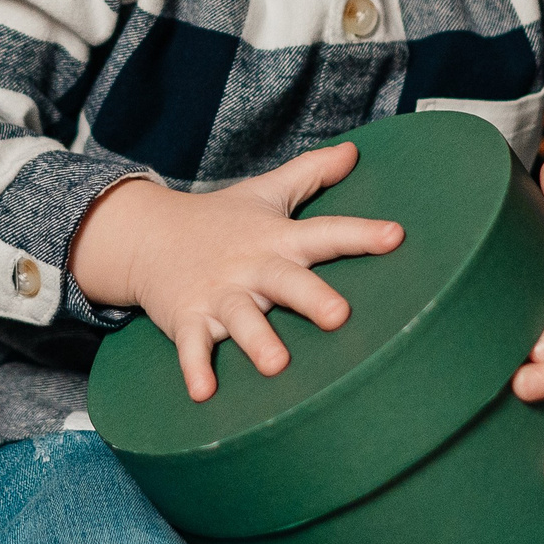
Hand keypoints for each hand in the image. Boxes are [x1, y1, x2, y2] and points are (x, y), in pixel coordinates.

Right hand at [69, 143, 404, 401]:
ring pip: (241, 318)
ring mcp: (218, 293)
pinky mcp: (188, 317)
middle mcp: (251, 267)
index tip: (396, 236)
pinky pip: (192, 346)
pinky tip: (204, 393)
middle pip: (286, 281)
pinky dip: (195, 368)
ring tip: (277, 364)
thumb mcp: (265, 192)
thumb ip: (310, 173)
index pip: (325, 233)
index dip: (361, 235)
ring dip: (257, 340)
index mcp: (276, 239)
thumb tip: (354, 150)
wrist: (147, 235)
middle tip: (340, 316)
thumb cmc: (220, 219)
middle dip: (312, 298)